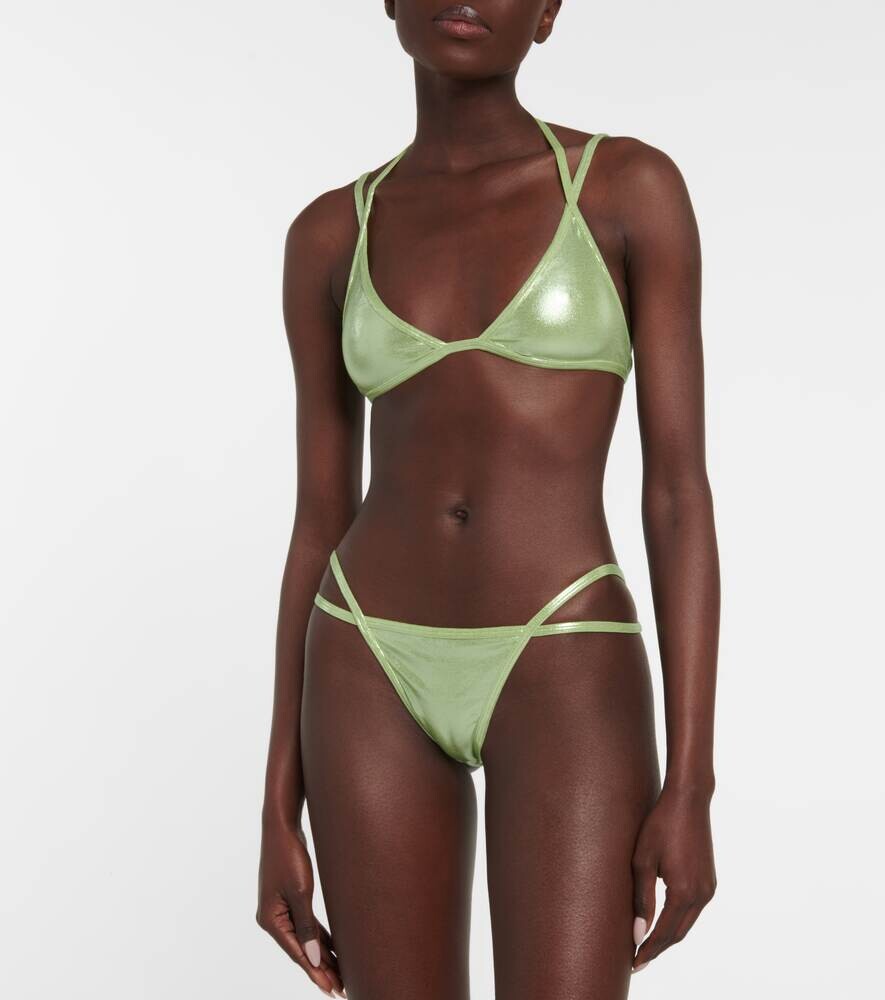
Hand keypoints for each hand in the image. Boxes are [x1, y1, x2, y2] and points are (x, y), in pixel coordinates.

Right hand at [257, 816, 344, 995]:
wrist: (282, 826)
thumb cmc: (289, 855)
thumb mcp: (301, 891)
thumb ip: (307, 926)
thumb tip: (314, 958)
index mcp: (271, 920)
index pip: (298, 953)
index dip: (316, 973)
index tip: (332, 989)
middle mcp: (272, 919)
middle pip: (301, 950)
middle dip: (322, 969)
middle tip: (341, 988)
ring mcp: (280, 909)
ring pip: (304, 938)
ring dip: (321, 955)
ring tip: (340, 974)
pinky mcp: (289, 899)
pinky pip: (305, 925)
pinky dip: (318, 937)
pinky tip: (332, 948)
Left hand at [631, 782, 715, 971]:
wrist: (688, 799)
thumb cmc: (660, 825)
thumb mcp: (642, 861)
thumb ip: (641, 900)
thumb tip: (638, 934)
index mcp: (684, 893)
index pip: (663, 934)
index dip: (648, 951)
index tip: (633, 963)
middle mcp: (701, 895)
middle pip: (677, 934)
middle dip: (658, 949)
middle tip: (637, 960)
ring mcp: (708, 888)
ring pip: (687, 924)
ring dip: (668, 936)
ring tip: (647, 945)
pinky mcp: (709, 880)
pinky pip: (693, 910)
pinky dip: (678, 921)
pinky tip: (663, 922)